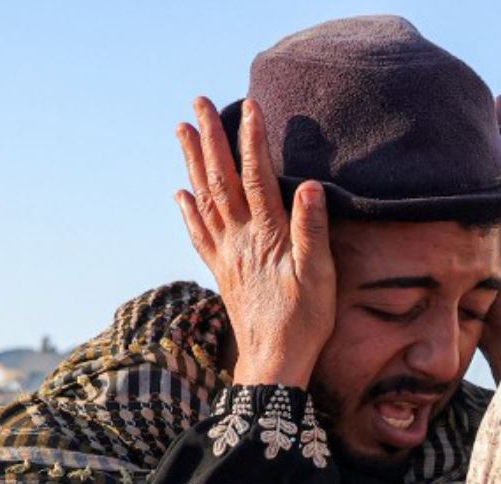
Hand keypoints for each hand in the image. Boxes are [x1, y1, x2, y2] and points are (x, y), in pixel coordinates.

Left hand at [177, 97, 335, 389]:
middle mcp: (239, 240)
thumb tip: (310, 186)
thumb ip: (313, 231)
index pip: (258, 177)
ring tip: (182, 131)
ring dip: (192, 163)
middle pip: (220, 180)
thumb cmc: (304, 322)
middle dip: (209, 140)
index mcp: (266, 236)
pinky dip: (188, 210)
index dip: (252, 140)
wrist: (273, 363)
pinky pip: (199, 235)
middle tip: (198, 103)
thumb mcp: (320, 277)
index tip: (249, 105)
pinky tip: (180, 194)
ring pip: (204, 199)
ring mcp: (226, 256)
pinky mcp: (222, 273)